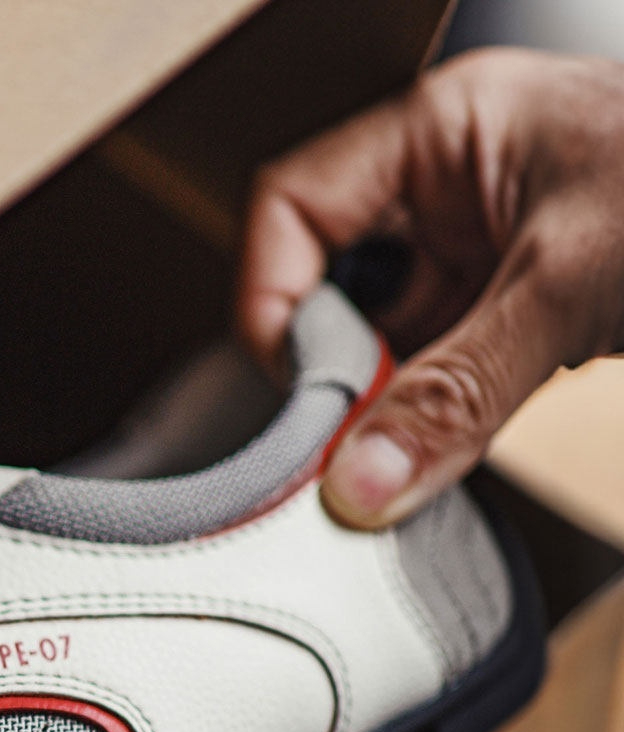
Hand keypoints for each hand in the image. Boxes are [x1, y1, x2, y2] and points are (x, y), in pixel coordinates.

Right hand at [239, 48, 623, 527]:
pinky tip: (437, 452)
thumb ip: (461, 388)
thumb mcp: (576, 282)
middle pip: (330, 285)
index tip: (298, 388)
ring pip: (381, 341)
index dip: (273, 296)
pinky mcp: (514, 315)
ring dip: (384, 404)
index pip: (295, 208)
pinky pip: (436, 375)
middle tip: (351, 436)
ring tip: (398, 452)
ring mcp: (482, 256)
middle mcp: (450, 192)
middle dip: (335, 366)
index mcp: (445, 134)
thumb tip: (363, 481)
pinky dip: (430, 422)